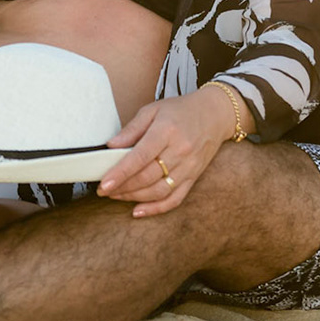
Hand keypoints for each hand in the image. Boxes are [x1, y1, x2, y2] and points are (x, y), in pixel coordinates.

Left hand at [98, 90, 239, 216]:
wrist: (216, 114)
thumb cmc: (181, 110)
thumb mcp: (153, 110)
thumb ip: (132, 129)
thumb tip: (110, 146)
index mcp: (167, 131)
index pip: (140, 157)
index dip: (120, 173)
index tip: (103, 184)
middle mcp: (180, 151)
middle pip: (147, 177)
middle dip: (122, 187)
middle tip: (103, 190)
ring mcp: (189, 167)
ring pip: (158, 191)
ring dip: (134, 197)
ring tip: (116, 195)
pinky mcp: (194, 177)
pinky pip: (175, 199)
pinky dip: (156, 208)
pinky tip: (138, 210)